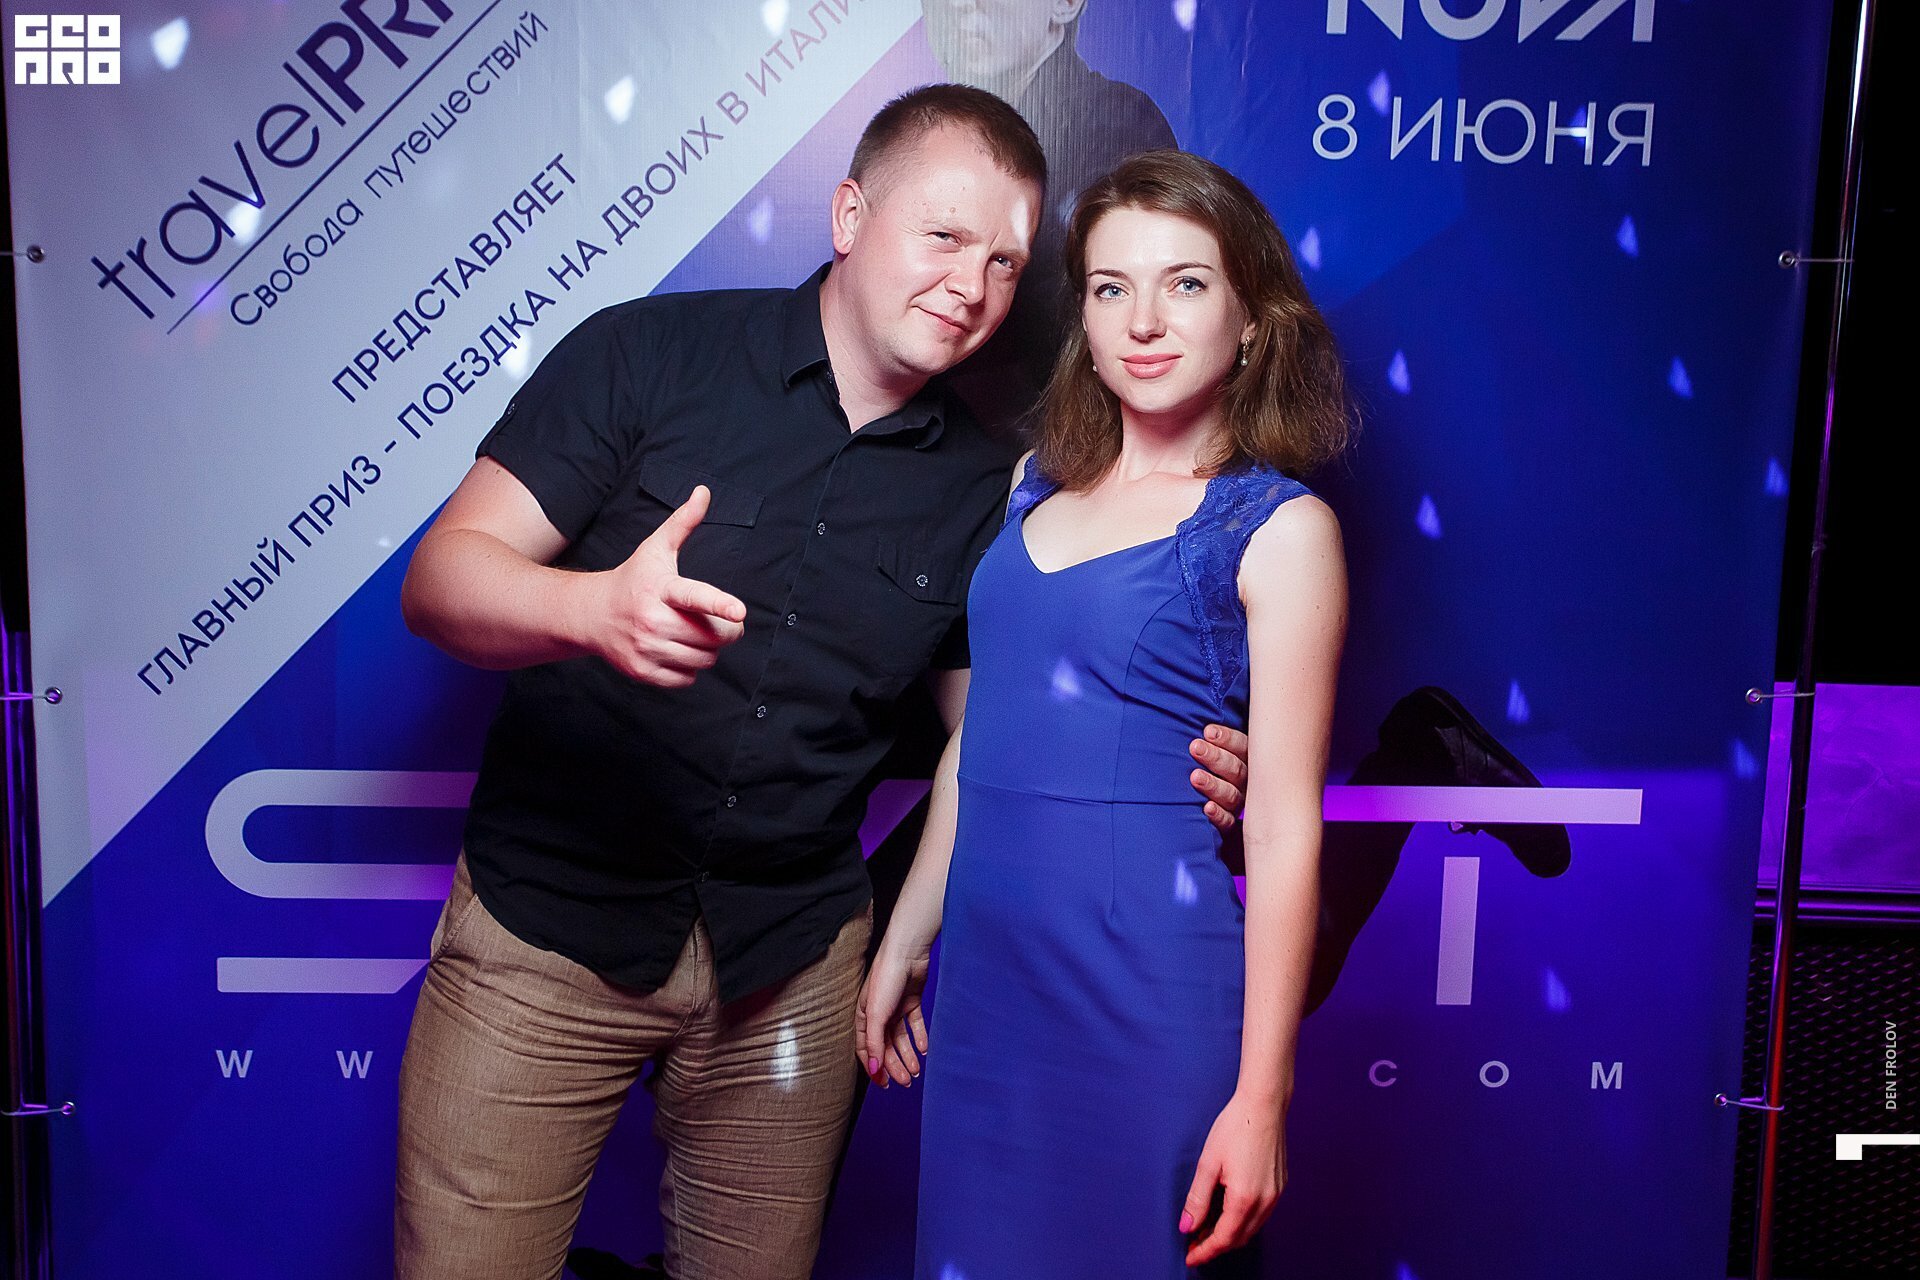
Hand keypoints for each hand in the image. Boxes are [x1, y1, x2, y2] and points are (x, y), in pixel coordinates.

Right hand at [583, 485, 746, 686]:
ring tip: (694, 633)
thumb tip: (704, 492)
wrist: (591, 614)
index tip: (739, 611)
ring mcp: (645, 648)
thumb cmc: (633, 579)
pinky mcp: (642, 672)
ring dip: (709, 649)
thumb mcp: (657, 548)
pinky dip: (690, 668)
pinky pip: (688, 678)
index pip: (694, 597)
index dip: (719, 604)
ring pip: (704, 659)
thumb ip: (683, 522)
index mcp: (661, 588)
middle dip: (726, 630)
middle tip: (722, 621)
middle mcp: (652, 620)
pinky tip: (677, 650)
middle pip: (712, 636)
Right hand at [855, 937, 930, 1088]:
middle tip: (907, 1081)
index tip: (885, 1084)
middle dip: (894, 1065)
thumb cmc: (886, 978)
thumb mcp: (876, 1014)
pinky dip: (919, 1037)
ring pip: (900, 1038)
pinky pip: (915, 1025)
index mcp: (864, 1017)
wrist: (908, 952)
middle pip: (885, 1046)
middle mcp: (878, 1014)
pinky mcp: (911, 1002)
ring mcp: (895, 1008)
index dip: (874, 1067)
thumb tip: (873, 1069)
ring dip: (907, 1055)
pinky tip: (924, 1050)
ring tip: (916, 1070)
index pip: (866, 1049)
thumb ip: (874, 1042)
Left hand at [1180, 1090, 1284, 1265]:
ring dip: (1230, 1234)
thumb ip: (1198, 1198)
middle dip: (1216, 1245)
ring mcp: (1276, 1194)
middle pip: (1239, 1238)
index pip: (1223, 1239)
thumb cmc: (1235, 1127)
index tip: (1190, 1257)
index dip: (1205, 1252)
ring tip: (1207, 1229)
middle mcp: (1265, 1202)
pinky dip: (1244, 1221)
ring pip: (1252, 1228)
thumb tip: (1187, 1226)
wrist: (1264, 1105)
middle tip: (1194, 1244)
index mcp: (1245, 1198)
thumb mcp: (1208, 1163)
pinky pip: (1261, 1214)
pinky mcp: (1280, 1186)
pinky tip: (1229, 1212)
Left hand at [1189, 724, 1248, 831]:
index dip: (1226, 739)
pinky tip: (1206, 808)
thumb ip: (1214, 739)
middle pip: (1236, 769)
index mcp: (1249, 760)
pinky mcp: (1232, 824)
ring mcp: (1242, 804)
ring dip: (1213, 784)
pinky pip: (1228, 821)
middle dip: (1215, 757)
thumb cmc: (1213, 769)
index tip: (1208, 732)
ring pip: (1231, 794)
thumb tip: (1201, 724)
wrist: (1227, 814)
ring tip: (1195, 777)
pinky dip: (1218, 814)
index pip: (1242, 746)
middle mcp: (1249, 782)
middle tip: (1195, 747)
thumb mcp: (1222, 751)